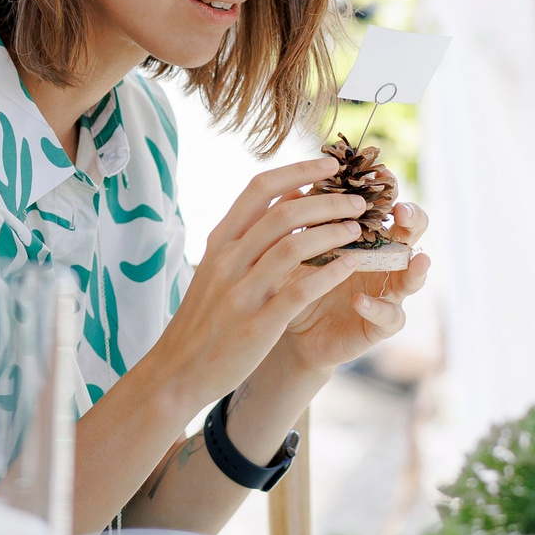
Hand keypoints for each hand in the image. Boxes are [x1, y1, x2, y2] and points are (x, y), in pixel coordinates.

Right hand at [138, 158, 371, 417]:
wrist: (176, 371)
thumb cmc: (203, 318)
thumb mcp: (216, 268)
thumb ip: (247, 236)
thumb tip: (289, 197)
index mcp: (220, 241)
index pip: (260, 188)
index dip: (299, 170)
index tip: (330, 164)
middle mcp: (228, 260)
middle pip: (284, 213)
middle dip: (328, 201)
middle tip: (357, 201)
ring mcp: (241, 292)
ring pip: (294, 246)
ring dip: (333, 232)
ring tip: (358, 230)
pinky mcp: (257, 324)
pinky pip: (299, 290)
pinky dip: (328, 272)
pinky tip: (349, 265)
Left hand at [279, 200, 430, 373]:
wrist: (287, 326)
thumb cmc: (297, 280)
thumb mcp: (296, 249)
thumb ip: (300, 223)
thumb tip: (291, 186)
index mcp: (367, 237)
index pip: (385, 206)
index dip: (388, 189)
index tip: (382, 173)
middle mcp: (383, 262)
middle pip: (412, 236)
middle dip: (414, 221)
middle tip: (402, 211)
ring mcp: (386, 294)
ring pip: (413, 279)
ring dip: (416, 269)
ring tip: (416, 259)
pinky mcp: (378, 325)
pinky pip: (389, 317)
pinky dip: (376, 308)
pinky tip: (358, 300)